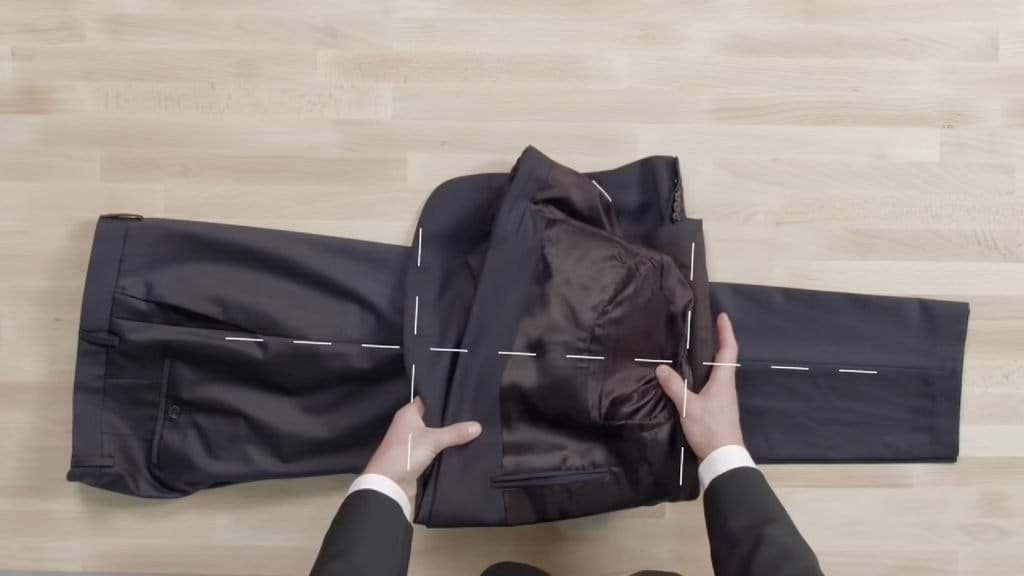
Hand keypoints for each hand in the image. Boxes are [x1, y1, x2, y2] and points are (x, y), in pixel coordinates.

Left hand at [363, 397, 481, 502]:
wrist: (389, 485)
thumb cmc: (405, 453)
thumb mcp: (433, 439)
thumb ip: (455, 433)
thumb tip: (478, 426)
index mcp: (408, 414)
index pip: (428, 400)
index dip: (444, 398)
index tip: (464, 397)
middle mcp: (409, 426)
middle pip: (434, 419)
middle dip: (451, 419)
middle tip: (474, 415)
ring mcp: (413, 443)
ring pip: (436, 436)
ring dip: (449, 436)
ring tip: (473, 430)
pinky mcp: (418, 459)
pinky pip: (436, 450)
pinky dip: (446, 450)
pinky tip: (463, 447)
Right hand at [656, 313, 743, 460]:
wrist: (723, 458)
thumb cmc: (710, 429)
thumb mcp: (689, 407)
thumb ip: (675, 387)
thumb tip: (661, 367)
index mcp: (723, 381)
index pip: (728, 350)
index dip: (726, 332)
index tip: (722, 316)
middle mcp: (726, 387)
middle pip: (724, 360)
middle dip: (716, 343)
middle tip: (704, 330)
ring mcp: (723, 399)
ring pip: (717, 373)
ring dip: (708, 360)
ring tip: (693, 351)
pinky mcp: (718, 410)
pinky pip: (711, 385)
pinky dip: (703, 376)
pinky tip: (690, 380)